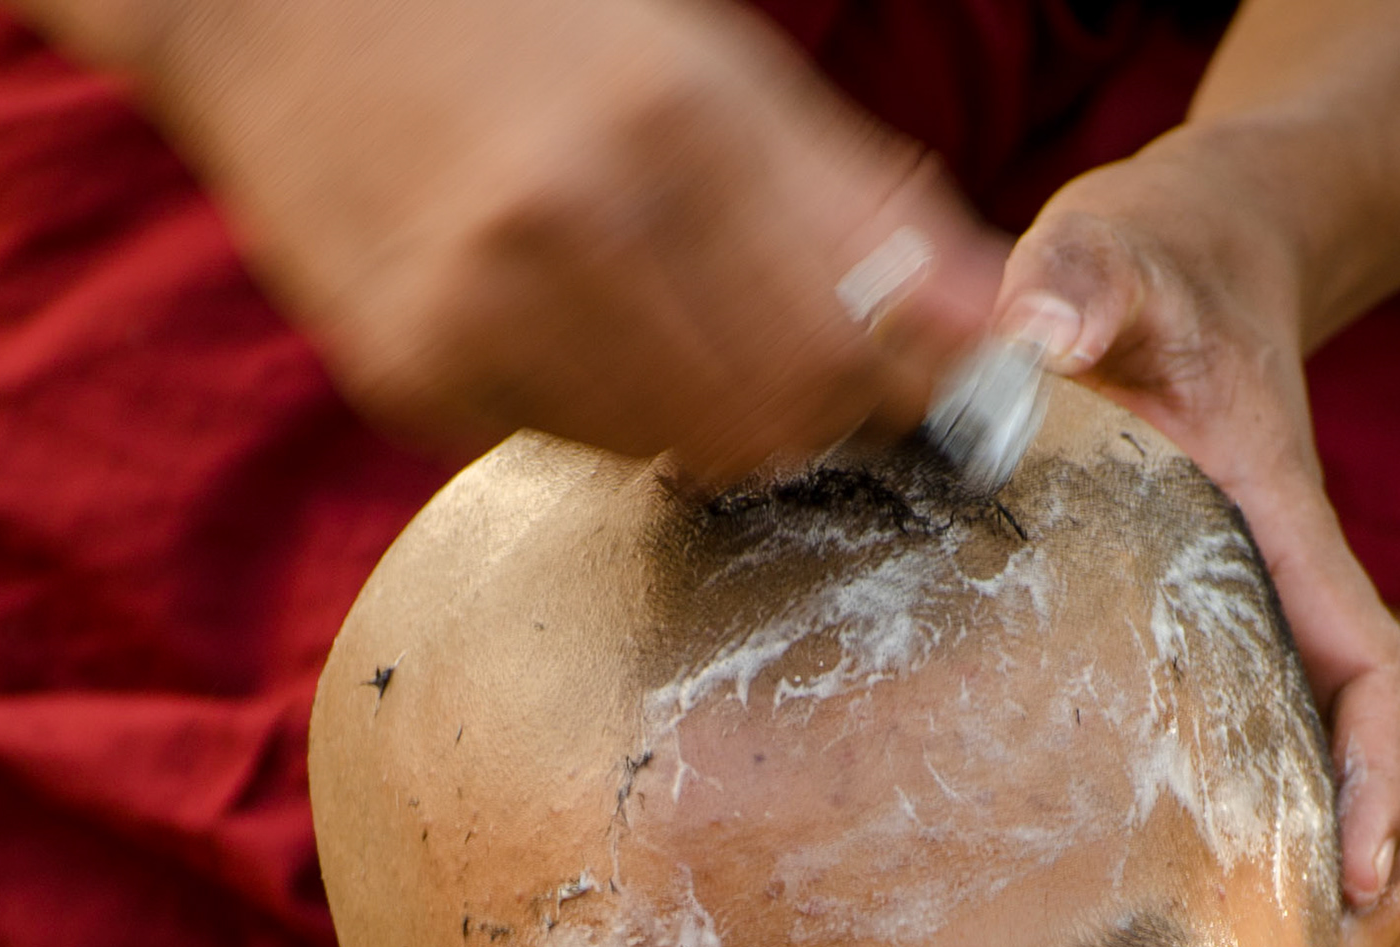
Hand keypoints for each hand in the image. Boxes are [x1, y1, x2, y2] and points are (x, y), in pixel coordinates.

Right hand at [93, 0, 1000, 483]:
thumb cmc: (521, 20)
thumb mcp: (709, 67)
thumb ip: (860, 205)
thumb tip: (989, 324)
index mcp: (682, 123)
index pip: (851, 348)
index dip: (893, 381)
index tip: (901, 380)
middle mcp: (581, 224)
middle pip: (768, 424)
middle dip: (795, 404)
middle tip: (767, 344)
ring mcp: (484, 310)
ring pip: (668, 449)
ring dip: (684, 402)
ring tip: (630, 298)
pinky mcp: (410, 376)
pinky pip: (558, 444)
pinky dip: (576, 400)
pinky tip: (534, 308)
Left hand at [996, 144, 1399, 904]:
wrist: (1188, 258)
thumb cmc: (1155, 267)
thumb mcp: (1113, 254)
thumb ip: (1083, 283)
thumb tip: (1037, 330)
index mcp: (1280, 529)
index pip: (1370, 667)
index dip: (1381, 771)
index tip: (1371, 865)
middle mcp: (1277, 586)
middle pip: (1351, 741)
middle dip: (1355, 850)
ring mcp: (1245, 609)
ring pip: (1303, 744)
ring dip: (1305, 842)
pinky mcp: (1202, 618)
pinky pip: (1243, 721)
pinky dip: (1244, 798)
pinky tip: (1178, 871)